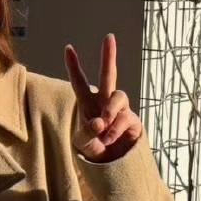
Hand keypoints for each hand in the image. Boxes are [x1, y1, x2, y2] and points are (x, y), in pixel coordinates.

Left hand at [64, 34, 142, 162]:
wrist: (112, 164)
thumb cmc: (94, 147)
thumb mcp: (83, 142)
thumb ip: (88, 132)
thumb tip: (99, 122)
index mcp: (88, 103)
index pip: (80, 82)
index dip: (74, 66)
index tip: (68, 47)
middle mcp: (105, 101)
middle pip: (109, 74)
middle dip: (109, 55)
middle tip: (109, 37)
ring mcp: (120, 109)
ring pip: (119, 96)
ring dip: (110, 110)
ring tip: (102, 127)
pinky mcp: (132, 120)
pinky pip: (125, 118)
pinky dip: (115, 129)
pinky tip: (109, 138)